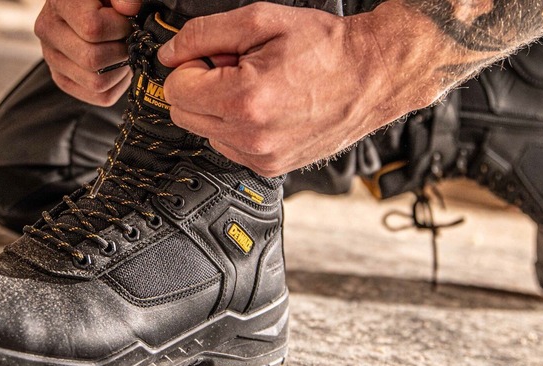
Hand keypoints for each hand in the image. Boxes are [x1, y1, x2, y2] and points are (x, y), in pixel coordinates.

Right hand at [35, 0, 141, 105]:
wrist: (88, 7)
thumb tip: (129, 8)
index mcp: (60, 3)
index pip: (93, 28)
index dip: (121, 28)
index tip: (128, 21)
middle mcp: (48, 32)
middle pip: (93, 60)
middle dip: (121, 52)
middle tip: (129, 40)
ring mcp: (52, 59)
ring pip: (97, 83)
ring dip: (120, 70)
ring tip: (122, 52)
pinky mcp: (63, 80)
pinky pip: (100, 97)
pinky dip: (118, 85)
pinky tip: (117, 65)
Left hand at [158, 2, 447, 175]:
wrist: (372, 76)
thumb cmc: (327, 48)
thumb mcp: (261, 21)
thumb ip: (204, 34)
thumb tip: (170, 53)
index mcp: (244, 100)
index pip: (175, 90)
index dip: (190, 66)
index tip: (214, 57)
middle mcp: (250, 137)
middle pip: (183, 114)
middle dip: (201, 88)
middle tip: (235, 70)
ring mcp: (261, 157)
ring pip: (204, 132)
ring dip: (218, 109)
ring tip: (256, 88)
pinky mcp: (270, 167)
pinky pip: (229, 147)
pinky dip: (237, 127)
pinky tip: (265, 108)